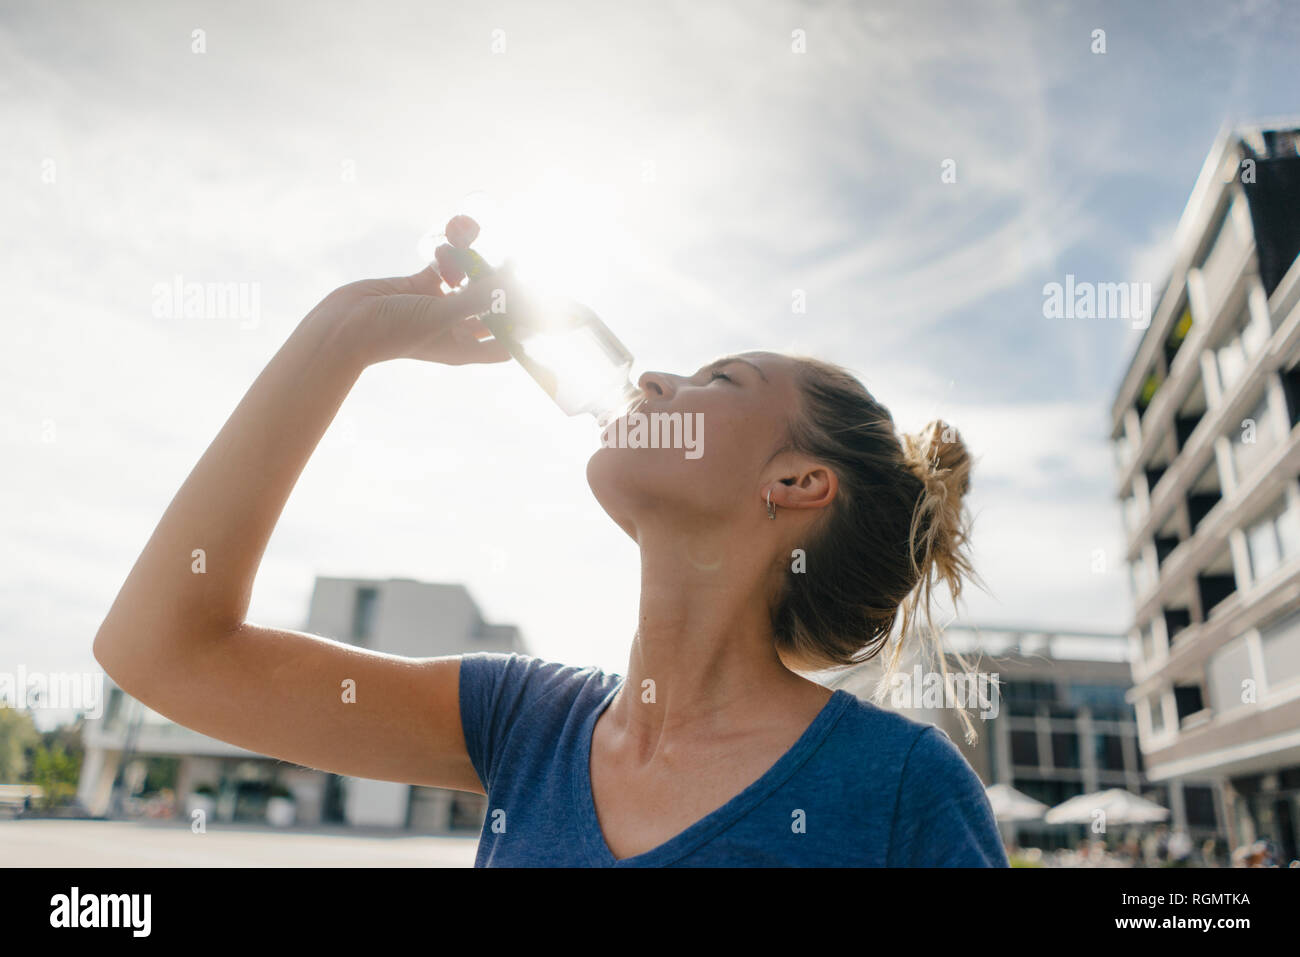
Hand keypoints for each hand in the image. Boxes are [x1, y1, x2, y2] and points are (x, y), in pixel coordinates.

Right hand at [315, 254, 513, 367]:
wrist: (345, 325)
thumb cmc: (394, 330)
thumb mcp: (441, 315)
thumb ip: (478, 297)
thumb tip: (511, 279)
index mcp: (464, 347)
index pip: (506, 342)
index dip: (525, 328)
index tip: (543, 307)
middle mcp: (455, 329)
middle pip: (492, 310)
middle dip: (504, 289)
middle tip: (519, 263)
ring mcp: (437, 308)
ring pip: (469, 285)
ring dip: (475, 267)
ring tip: (482, 247)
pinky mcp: (420, 288)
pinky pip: (444, 270)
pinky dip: (450, 257)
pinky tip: (452, 243)